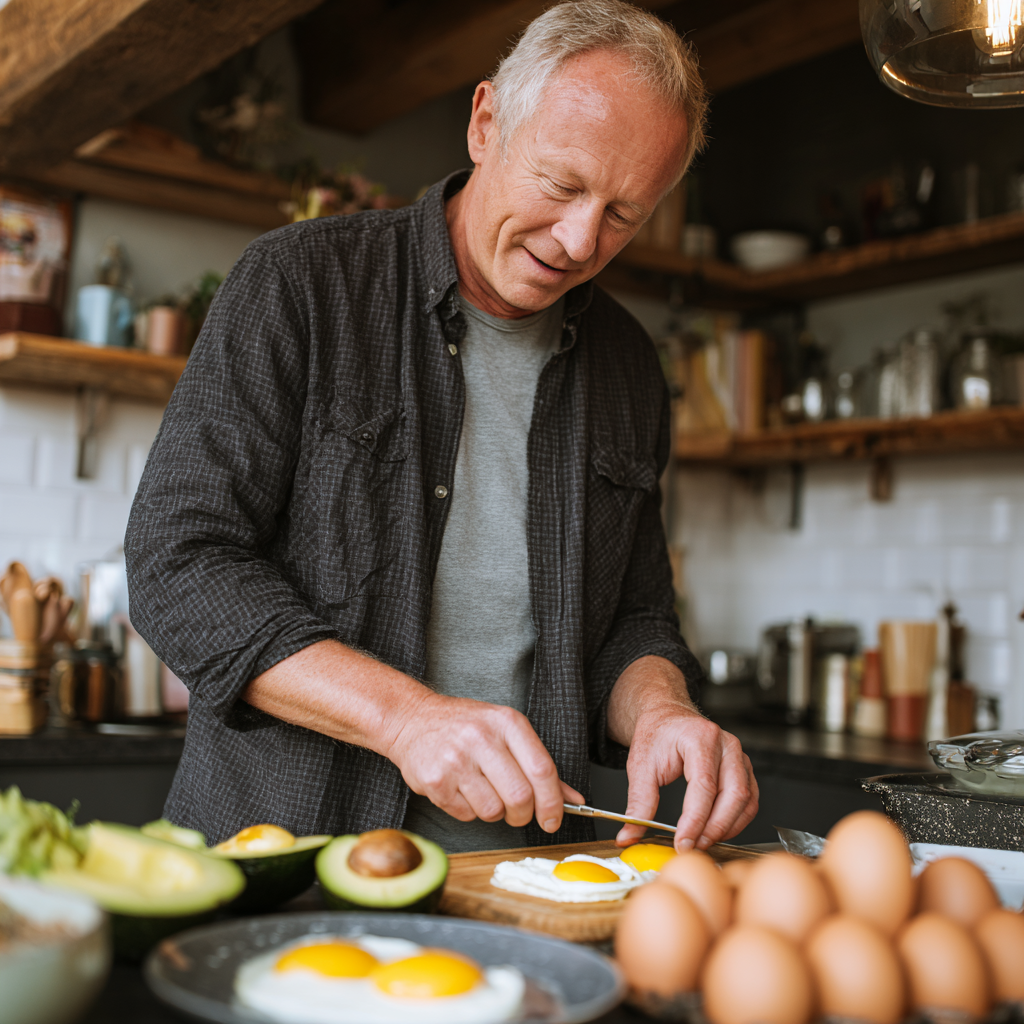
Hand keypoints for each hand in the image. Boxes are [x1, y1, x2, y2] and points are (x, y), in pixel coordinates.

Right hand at [387, 691, 583, 831]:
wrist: (412, 719)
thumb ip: (538, 764)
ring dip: (494, 812)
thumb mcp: (505, 732)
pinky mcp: (435, 781)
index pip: (542, 770)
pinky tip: (461, 789)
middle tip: (518, 812)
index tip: (553, 819)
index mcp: (507, 722)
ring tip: (483, 791)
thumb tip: (572, 797)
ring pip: (493, 811)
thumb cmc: (465, 726)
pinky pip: (466, 815)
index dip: (553, 803)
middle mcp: (482, 738)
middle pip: (520, 796)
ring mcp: (456, 760)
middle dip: (523, 814)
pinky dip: (469, 810)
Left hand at [606, 656, 758, 851]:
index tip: (682, 842)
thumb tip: (628, 836)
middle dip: (714, 828)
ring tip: (701, 841)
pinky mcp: (744, 769)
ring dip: (727, 828)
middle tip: (692, 845)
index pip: (704, 786)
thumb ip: (638, 803)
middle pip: (733, 795)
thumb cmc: (657, 736)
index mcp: (699, 738)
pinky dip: (736, 821)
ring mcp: (739, 756)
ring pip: (746, 800)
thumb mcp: (640, 766)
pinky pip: (750, 801)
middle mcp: (726, 745)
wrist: (667, 718)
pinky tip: (716, 831)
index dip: (695, 820)